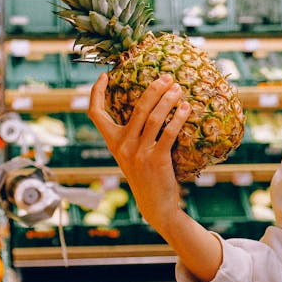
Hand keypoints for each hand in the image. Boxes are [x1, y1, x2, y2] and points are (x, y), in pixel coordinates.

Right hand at [87, 72, 191, 232]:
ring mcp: (138, 153)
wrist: (155, 205)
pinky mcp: (155, 160)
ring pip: (153, 117)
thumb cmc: (146, 176)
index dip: (96, 93)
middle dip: (153, 89)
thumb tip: (147, 107)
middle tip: (167, 77)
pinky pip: (168, 133)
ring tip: (178, 89)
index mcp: (113, 143)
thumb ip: (133, 136)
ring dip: (168, 99)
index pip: (96, 114)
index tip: (103, 76)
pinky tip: (186, 108)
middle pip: (136, 108)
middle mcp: (123, 146)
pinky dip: (178, 118)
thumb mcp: (132, 155)